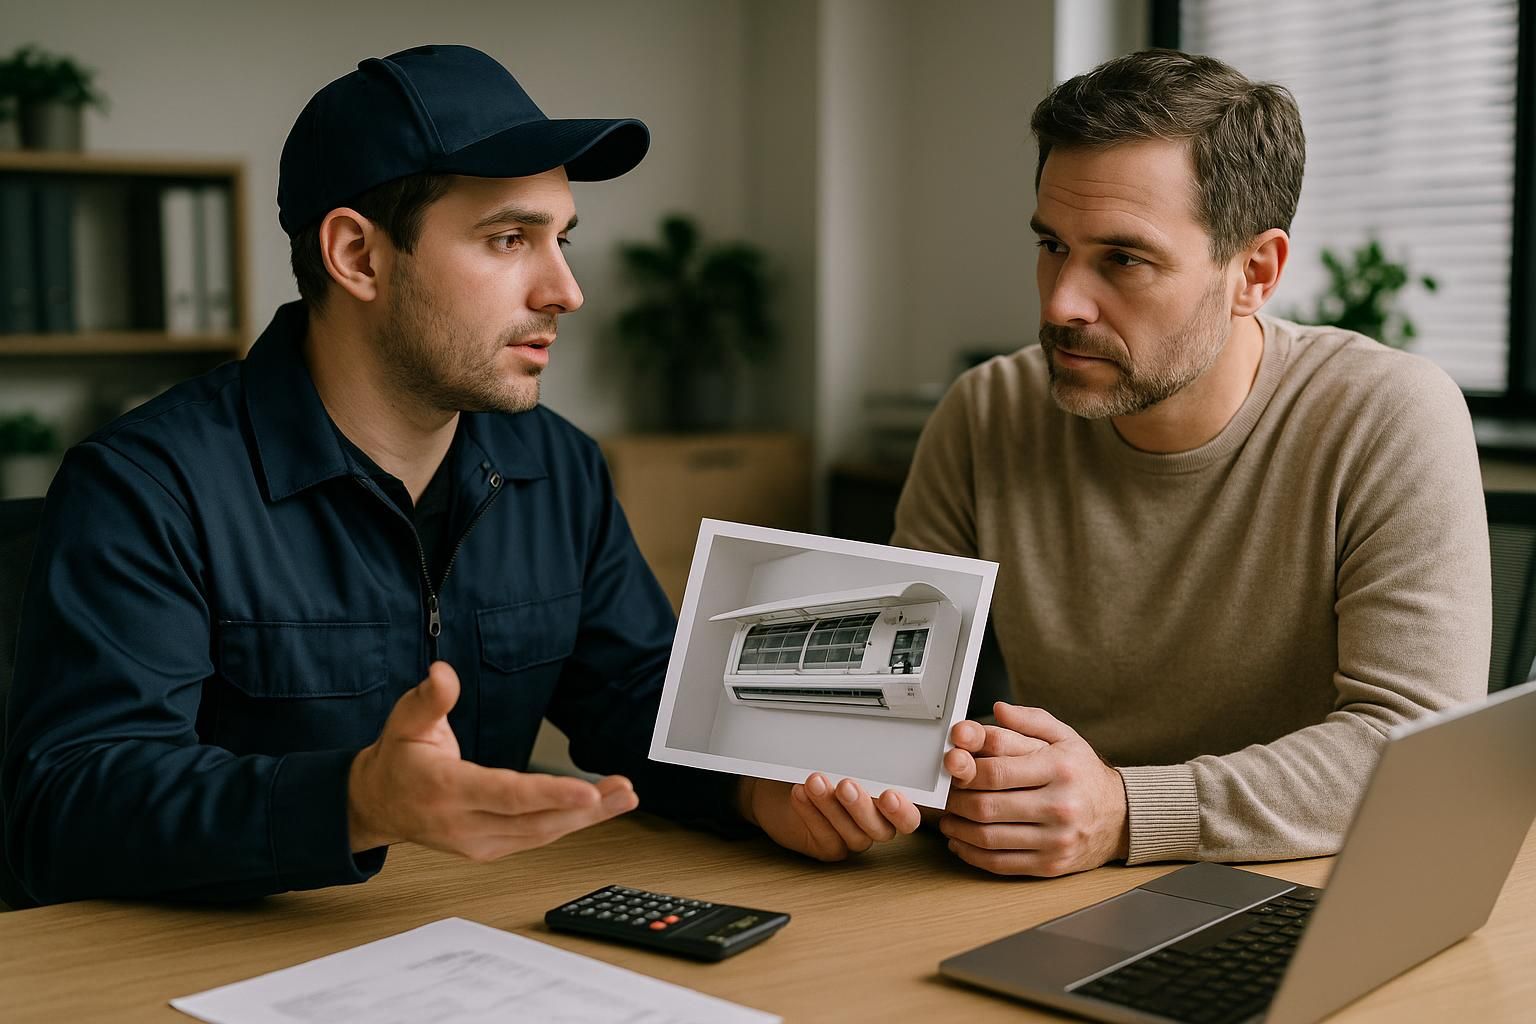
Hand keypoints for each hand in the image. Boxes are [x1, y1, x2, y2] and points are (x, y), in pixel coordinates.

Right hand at [347, 661, 636, 860]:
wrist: (376, 805)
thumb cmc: (397, 759)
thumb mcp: (405, 720)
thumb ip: (430, 698)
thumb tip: (443, 672)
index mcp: (445, 789)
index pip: (505, 795)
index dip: (549, 794)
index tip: (588, 792)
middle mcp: (463, 824)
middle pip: (534, 821)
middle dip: (585, 808)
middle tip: (624, 791)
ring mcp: (477, 843)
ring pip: (540, 834)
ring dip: (586, 818)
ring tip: (623, 796)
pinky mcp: (488, 849)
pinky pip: (534, 838)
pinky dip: (568, 824)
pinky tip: (597, 808)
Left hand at [739, 773, 920, 861]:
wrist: (788, 787)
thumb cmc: (826, 768)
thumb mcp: (845, 759)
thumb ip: (861, 760)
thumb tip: (866, 742)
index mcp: (889, 805)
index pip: (908, 818)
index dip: (902, 812)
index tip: (889, 795)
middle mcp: (874, 826)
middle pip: (880, 829)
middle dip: (861, 806)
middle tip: (846, 785)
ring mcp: (851, 839)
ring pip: (852, 834)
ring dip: (831, 805)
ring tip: (815, 782)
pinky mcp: (828, 848)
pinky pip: (825, 837)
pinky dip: (811, 813)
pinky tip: (801, 793)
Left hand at [939, 702, 1128, 876]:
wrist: (1120, 816)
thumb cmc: (1082, 773)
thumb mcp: (1064, 736)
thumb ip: (1028, 721)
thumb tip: (997, 710)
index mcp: (1059, 768)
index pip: (996, 770)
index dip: (963, 768)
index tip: (950, 766)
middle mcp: (1059, 805)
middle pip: (986, 805)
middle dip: (955, 799)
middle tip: (946, 793)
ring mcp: (1055, 839)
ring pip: (989, 837)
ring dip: (958, 827)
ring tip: (949, 816)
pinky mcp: (1050, 865)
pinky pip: (1000, 863)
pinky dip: (972, 853)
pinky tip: (961, 841)